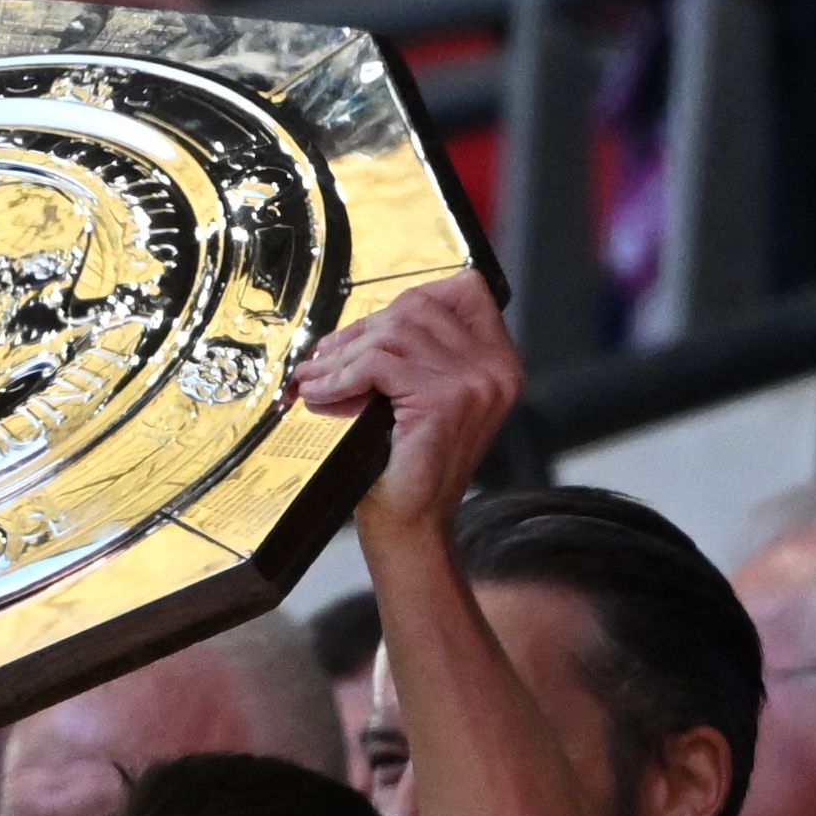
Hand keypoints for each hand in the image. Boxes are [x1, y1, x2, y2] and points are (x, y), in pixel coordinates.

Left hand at [289, 273, 519, 541]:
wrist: (410, 526)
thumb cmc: (408, 466)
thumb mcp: (419, 395)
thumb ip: (416, 352)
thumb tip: (366, 319)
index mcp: (498, 361)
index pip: (464, 290)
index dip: (410, 299)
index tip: (369, 328)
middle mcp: (496, 367)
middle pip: (418, 307)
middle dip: (362, 330)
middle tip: (326, 359)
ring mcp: (474, 383)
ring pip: (394, 332)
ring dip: (343, 355)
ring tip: (317, 380)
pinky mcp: (443, 401)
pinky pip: (378, 364)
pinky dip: (341, 376)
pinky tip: (322, 394)